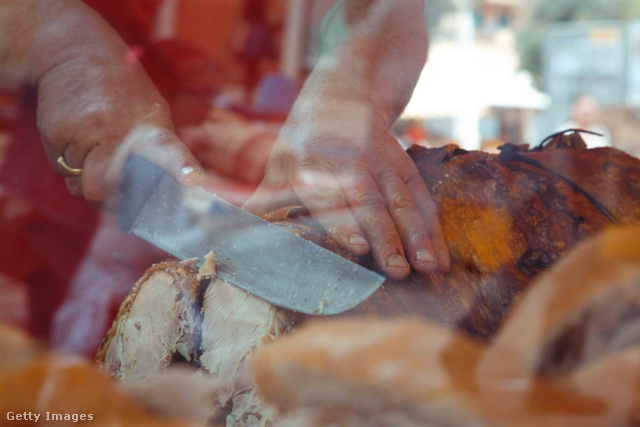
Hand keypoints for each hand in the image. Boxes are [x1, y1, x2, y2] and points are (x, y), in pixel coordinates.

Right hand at [28, 1, 201, 208]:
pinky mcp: (58, 131)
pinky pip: (61, 170)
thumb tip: (149, 199)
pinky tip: (75, 138)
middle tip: (112, 194)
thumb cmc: (121, 96)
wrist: (76, 53)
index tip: (192, 179)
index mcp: (153, 132)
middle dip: (106, 199)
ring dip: (84, 180)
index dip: (181, 168)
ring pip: (79, 185)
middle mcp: (120, 133)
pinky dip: (68, 164)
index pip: (170, 154)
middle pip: (106, 190)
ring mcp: (88, 132)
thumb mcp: (150, 116)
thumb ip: (154, 155)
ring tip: (91, 150)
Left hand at [243, 100, 449, 279]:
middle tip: (399, 269)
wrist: (348, 91)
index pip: (331, 195)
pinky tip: (441, 256)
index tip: (359, 247)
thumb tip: (224, 226)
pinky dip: (433, 229)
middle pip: (373, 201)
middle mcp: (354, 162)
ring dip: (418, 236)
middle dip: (388, 236)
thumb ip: (264, 197)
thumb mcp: (280, 159)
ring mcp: (384, 163)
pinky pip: (422, 199)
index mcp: (316, 163)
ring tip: (430, 268)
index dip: (345, 222)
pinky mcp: (405, 167)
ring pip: (404, 201)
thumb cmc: (305, 136)